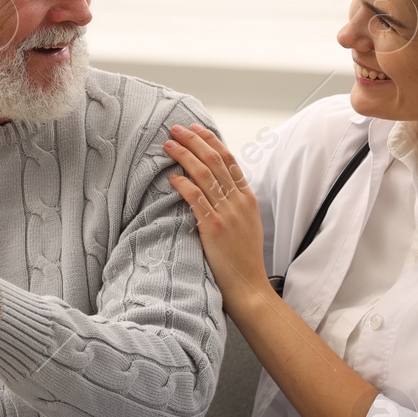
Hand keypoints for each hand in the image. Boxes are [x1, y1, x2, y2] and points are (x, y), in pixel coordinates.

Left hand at [162, 123, 275, 317]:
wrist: (248, 287)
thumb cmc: (243, 259)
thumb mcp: (246, 225)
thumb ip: (233, 205)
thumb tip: (215, 189)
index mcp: (247, 198)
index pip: (229, 160)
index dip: (211, 141)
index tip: (195, 129)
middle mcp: (239, 201)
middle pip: (215, 160)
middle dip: (194, 141)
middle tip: (175, 129)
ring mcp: (227, 213)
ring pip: (205, 174)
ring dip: (184, 156)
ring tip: (168, 145)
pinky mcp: (214, 227)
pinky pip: (196, 198)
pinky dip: (183, 184)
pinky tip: (172, 177)